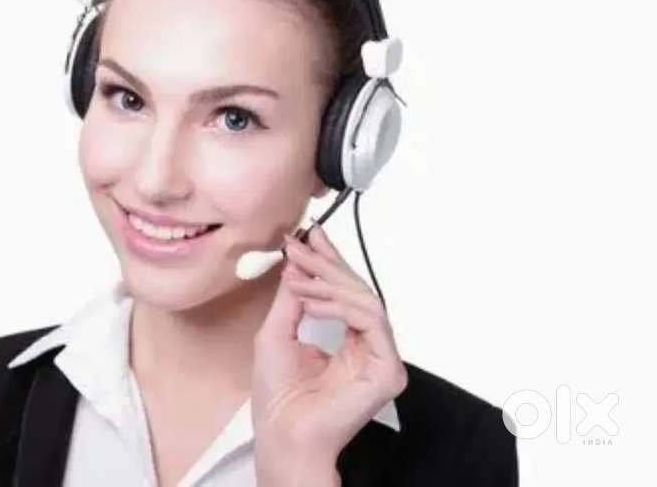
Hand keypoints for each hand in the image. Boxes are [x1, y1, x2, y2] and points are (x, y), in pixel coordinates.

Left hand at [251, 225, 407, 484]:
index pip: (346, 291)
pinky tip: (311, 305)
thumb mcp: (278, 330)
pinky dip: (340, 306)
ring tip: (299, 280)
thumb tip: (298, 258)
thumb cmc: (278, 394)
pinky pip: (371, 322)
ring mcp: (382, 358)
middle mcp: (370, 346)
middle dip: (327, 264)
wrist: (282, 432)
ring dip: (329, 284)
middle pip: (359, 291)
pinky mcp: (387, 369)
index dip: (329, 260)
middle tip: (300, 246)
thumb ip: (293, 295)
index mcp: (349, 339)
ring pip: (367, 301)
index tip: (310, 233)